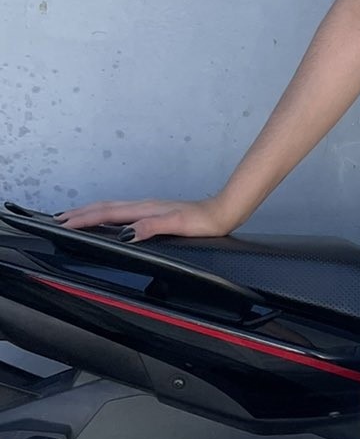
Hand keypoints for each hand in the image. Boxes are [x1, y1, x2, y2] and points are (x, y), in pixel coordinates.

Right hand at [53, 194, 240, 243]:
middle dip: (80, 213)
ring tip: (74, 216)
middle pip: (104, 208)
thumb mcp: (178, 225)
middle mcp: (144, 206)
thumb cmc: (204, 221)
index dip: (84, 219)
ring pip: (112, 208)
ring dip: (91, 212)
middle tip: (58, 219)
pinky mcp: (155, 212)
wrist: (223, 213)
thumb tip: (127, 233)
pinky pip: (123, 212)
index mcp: (145, 209)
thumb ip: (152, 226)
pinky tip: (108, 220)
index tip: (64, 224)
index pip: (107, 214)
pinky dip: (107, 215)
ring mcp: (149, 208)